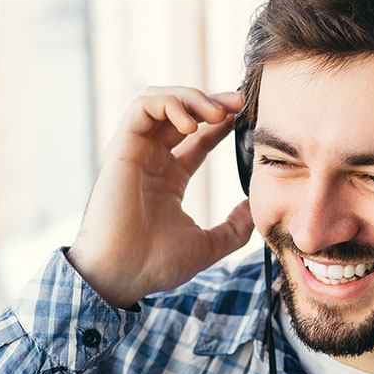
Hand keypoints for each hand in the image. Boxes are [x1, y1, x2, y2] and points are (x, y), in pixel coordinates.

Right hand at [67, 87, 253, 308]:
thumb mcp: (208, 245)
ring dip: (192, 98)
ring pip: (161, 100)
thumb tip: (251, 207)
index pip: (198, 137)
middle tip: (240, 102)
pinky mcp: (122, 147)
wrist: (123, 274)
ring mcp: (136, 151)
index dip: (221, 123)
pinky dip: (169, 104)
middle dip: (212, 101)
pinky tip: (191, 124)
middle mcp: (152, 159)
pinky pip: (142, 106)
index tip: (245, 117)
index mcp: (169, 178)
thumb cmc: (155, 264)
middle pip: (181, 112)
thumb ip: (234, 227)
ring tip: (218, 114)